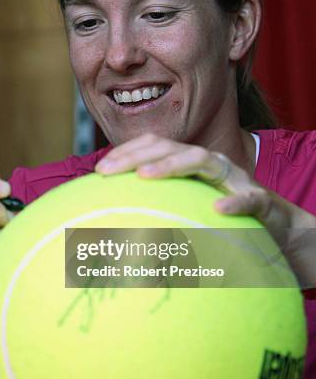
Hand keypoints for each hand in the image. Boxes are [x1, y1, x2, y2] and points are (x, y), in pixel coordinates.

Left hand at [95, 133, 315, 288]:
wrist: (279, 232)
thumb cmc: (224, 222)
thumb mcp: (188, 211)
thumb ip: (160, 209)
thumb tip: (116, 223)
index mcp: (191, 165)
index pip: (154, 146)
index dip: (126, 151)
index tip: (99, 170)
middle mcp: (210, 165)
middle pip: (171, 147)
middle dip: (136, 154)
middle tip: (106, 171)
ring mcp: (235, 180)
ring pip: (205, 160)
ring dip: (173, 164)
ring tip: (144, 176)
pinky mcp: (261, 201)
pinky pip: (250, 198)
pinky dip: (234, 202)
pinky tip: (217, 210)